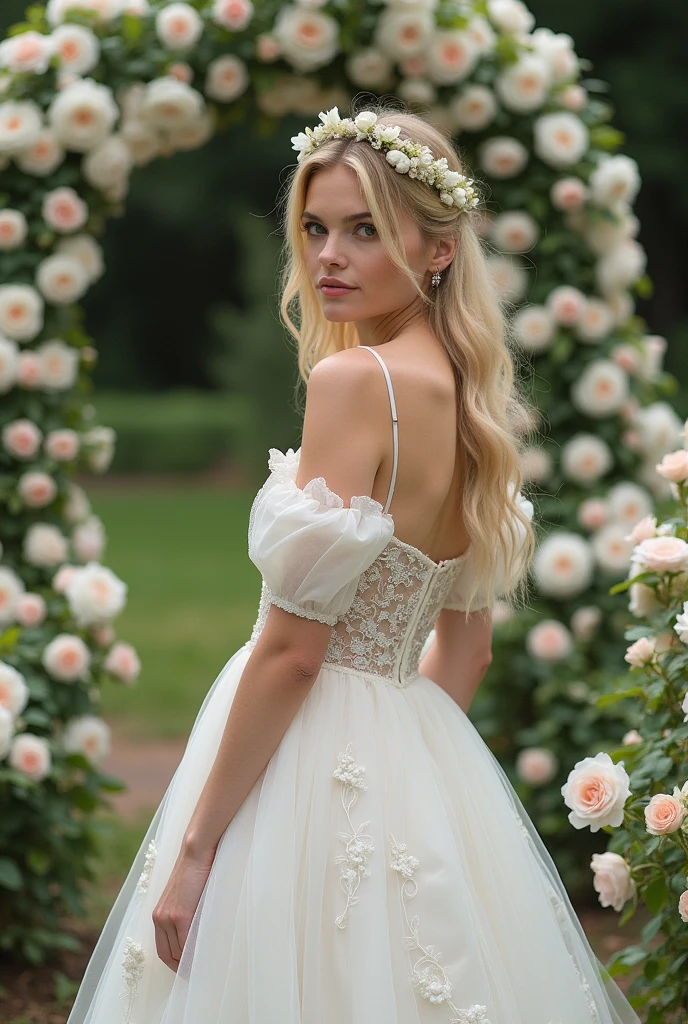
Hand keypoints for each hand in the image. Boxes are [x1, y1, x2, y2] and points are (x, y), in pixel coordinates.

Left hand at [152, 844, 215, 972]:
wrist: (196, 852)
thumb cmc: (196, 872)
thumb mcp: (185, 897)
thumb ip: (184, 915)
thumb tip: (194, 936)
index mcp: (159, 914)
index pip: (163, 949)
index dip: (174, 963)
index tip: (187, 969)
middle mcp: (159, 918)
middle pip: (167, 955)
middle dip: (180, 968)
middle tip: (194, 975)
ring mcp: (169, 918)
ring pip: (177, 951)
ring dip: (188, 962)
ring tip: (201, 968)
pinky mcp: (180, 915)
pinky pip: (185, 943)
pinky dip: (193, 953)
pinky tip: (203, 956)